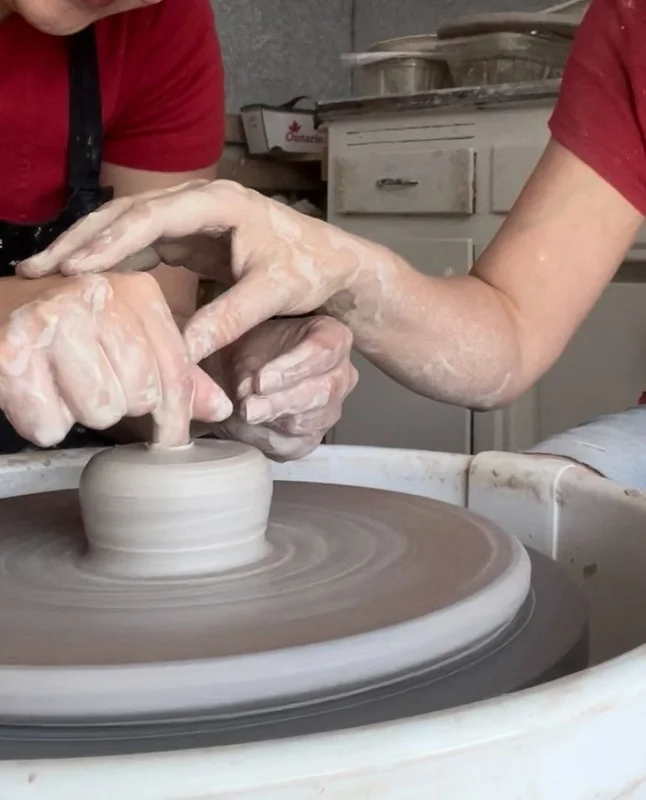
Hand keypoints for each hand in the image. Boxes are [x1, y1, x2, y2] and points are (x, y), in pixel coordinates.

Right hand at [0, 273, 230, 447]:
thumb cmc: (64, 328)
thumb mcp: (128, 337)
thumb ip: (175, 373)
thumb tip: (220, 410)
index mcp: (138, 291)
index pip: (177, 372)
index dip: (176, 416)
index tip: (169, 438)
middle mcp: (99, 295)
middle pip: (141, 396)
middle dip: (116, 404)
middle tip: (89, 381)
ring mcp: (54, 318)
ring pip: (99, 411)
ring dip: (78, 412)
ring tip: (60, 381)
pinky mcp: (12, 350)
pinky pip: (50, 424)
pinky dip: (40, 421)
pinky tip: (32, 389)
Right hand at [17, 180, 383, 363]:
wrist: (335, 263)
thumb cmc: (311, 267)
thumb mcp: (273, 291)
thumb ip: (230, 317)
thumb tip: (185, 353)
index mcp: (219, 203)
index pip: (154, 217)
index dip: (112, 241)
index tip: (78, 266)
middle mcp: (200, 202)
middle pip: (128, 215)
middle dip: (83, 239)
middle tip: (39, 266)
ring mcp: (192, 218)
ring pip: (128, 227)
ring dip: (90, 248)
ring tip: (48, 272)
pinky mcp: (191, 238)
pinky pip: (142, 244)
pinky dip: (114, 260)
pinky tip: (88, 279)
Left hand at [211, 315, 356, 460]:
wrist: (234, 371)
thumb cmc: (245, 345)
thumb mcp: (242, 341)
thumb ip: (247, 364)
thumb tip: (247, 392)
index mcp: (333, 337)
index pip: (324, 351)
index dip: (293, 368)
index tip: (261, 381)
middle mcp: (341, 374)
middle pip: (321, 392)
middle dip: (280, 402)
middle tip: (248, 408)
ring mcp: (330, 409)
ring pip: (306, 422)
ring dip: (268, 421)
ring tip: (239, 414)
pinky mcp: (311, 438)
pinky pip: (293, 445)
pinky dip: (263, 438)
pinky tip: (241, 426)